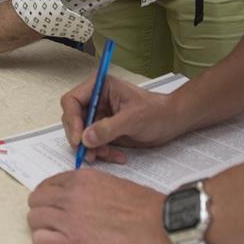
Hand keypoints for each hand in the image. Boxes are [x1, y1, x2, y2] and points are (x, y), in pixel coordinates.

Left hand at [28, 169, 187, 243]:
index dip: (50, 199)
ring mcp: (70, 218)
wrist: (164, 226)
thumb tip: (84, 201)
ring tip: (58, 238)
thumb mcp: (115, 185)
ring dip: (43, 229)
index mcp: (84, 179)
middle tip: (54, 224)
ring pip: (33, 220)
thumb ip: (93, 190)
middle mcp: (72, 194)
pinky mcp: (74, 243)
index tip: (55, 208)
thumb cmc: (148, 209)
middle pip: (36, 201)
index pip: (48, 184)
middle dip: (42, 212)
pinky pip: (40, 242)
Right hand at [59, 75, 183, 163]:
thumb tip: (86, 137)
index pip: (72, 101)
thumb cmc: (157, 111)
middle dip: (81, 138)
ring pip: (83, 135)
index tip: (78, 138)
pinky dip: (103, 152)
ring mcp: (100, 117)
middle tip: (89, 152)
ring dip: (92, 148)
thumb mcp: (133, 118)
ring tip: (106, 155)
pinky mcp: (106, 131)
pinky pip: (95, 144)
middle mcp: (97, 100)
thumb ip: (109, 128)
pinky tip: (117, 156)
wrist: (171, 122)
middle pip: (74, 120)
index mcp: (100, 87)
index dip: (72, 120)